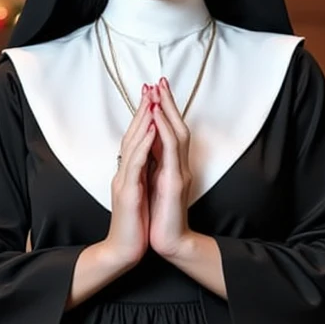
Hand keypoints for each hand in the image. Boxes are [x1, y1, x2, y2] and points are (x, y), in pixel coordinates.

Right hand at [104, 86, 155, 268]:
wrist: (124, 251)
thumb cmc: (135, 225)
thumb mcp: (141, 194)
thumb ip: (143, 175)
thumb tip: (151, 158)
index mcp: (129, 173)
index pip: (136, 138)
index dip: (144, 116)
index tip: (153, 95)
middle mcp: (124, 172)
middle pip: (132, 134)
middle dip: (142, 110)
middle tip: (150, 86)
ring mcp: (124, 181)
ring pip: (132, 144)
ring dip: (142, 121)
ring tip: (151, 100)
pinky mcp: (128, 193)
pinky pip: (136, 164)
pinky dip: (143, 145)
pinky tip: (150, 130)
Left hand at [147, 78, 193, 259]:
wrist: (169, 243)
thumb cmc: (159, 219)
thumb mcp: (153, 188)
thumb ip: (153, 169)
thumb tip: (145, 152)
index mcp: (170, 167)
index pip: (169, 132)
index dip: (163, 111)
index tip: (154, 91)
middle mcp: (178, 166)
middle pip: (176, 126)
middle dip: (167, 103)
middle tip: (159, 80)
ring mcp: (179, 173)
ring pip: (176, 134)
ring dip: (167, 111)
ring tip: (158, 92)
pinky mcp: (174, 183)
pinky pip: (170, 152)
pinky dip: (165, 133)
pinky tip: (158, 120)